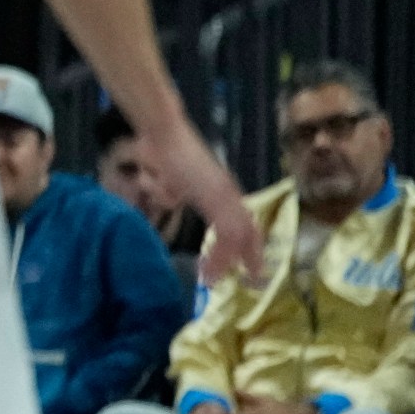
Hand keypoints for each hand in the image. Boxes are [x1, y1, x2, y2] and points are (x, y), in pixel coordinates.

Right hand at [148, 121, 260, 283]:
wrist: (164, 135)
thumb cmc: (163, 151)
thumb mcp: (173, 177)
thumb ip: (176, 189)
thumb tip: (172, 197)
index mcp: (222, 189)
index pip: (244, 220)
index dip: (248, 243)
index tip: (248, 264)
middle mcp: (229, 192)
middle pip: (249, 229)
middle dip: (251, 255)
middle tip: (251, 278)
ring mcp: (224, 193)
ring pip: (240, 234)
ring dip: (230, 259)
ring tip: (217, 279)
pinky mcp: (216, 196)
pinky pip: (226, 231)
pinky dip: (219, 253)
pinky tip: (209, 267)